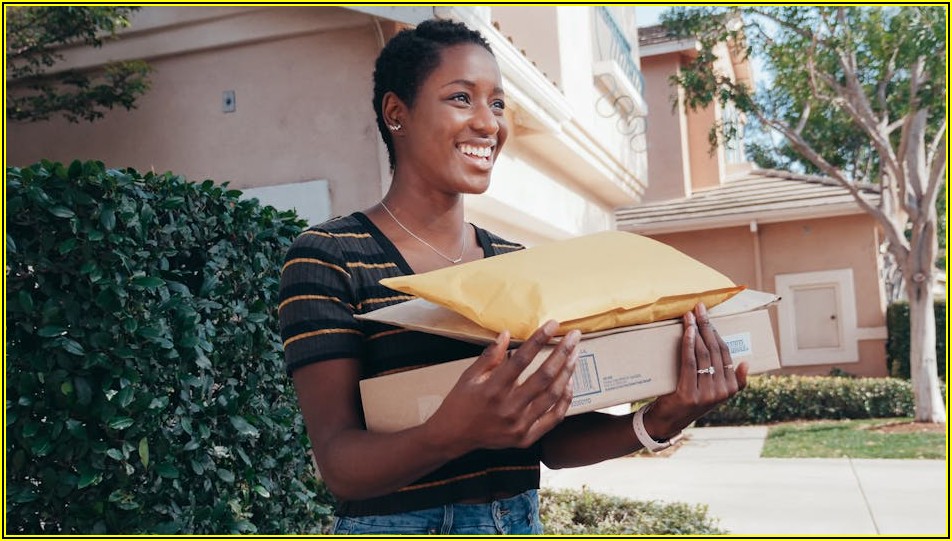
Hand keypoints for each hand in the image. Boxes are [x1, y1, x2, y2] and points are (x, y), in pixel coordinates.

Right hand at [426, 320, 580, 454]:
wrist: (453, 437)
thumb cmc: (460, 402)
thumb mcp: (469, 375)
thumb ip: (490, 356)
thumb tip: (506, 333)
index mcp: (492, 389)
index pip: (521, 359)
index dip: (539, 339)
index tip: (553, 325)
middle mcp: (508, 408)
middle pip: (543, 376)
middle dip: (562, 353)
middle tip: (574, 336)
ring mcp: (519, 425)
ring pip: (552, 395)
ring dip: (567, 373)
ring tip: (575, 355)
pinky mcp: (526, 438)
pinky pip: (553, 418)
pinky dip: (564, 400)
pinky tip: (568, 383)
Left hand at [644, 303, 747, 439]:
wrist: (669, 421)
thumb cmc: (690, 399)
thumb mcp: (713, 392)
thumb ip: (732, 381)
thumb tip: (746, 364)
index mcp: (731, 388)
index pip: (726, 352)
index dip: (717, 331)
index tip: (707, 315)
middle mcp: (722, 391)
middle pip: (715, 350)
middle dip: (707, 326)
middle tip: (699, 308)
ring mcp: (706, 394)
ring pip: (703, 354)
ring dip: (696, 331)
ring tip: (690, 315)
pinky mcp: (689, 394)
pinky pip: (690, 362)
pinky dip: (688, 344)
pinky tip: (687, 331)